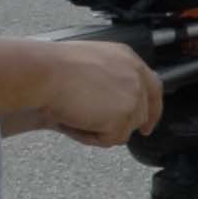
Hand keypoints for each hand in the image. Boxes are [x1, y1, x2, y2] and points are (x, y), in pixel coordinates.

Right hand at [34, 42, 160, 147]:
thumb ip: (110, 81)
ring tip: (74, 114)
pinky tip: (75, 121)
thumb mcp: (90, 64)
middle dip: (122, 125)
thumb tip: (111, 107)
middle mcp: (136, 76)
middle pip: (141, 113)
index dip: (151, 109)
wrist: (44, 72)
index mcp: (128, 59)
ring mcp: (134, 97)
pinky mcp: (125, 116)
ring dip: (100, 129)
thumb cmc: (53, 67)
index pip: (152, 88)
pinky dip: (91, 137)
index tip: (147, 126)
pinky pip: (111, 139)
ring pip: (125, 129)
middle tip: (96, 127)